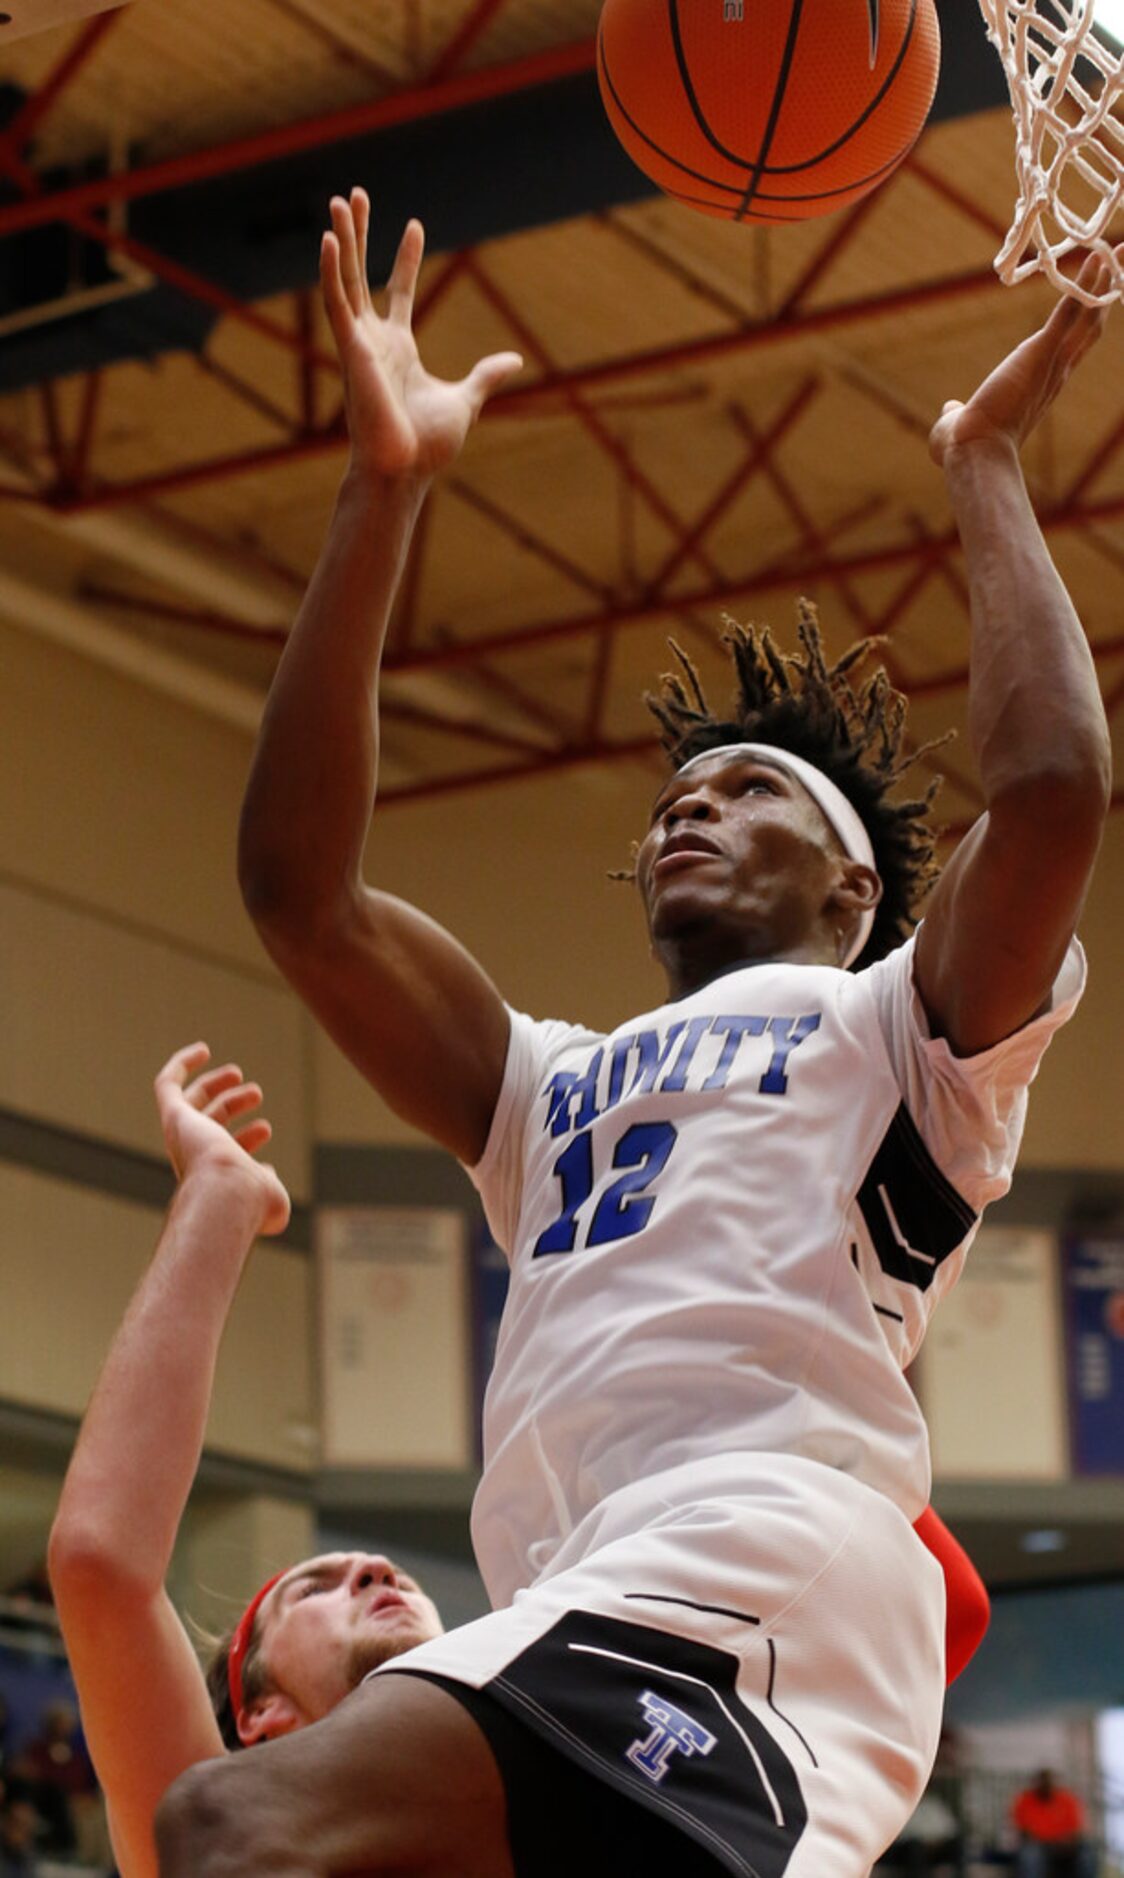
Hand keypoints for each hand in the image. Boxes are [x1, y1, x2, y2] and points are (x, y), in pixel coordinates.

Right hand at [154, 1043, 290, 1236]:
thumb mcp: (272, 1198)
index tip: (265, 1129)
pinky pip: (167, 1085)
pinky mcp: (174, 1117)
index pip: (224, 1152)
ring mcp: (182, 1137)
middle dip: (232, 1104)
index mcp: (214, 1177)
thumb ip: (269, 1184)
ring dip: (216, 1085)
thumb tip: (266, 1172)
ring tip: (239, 1075)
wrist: (228, 1193)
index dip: (246, 1139)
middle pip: (208, 1123)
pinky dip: (181, 1065)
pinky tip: (202, 1050)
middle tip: (256, 1093)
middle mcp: (193, 1158)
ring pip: (192, 1103)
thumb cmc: (252, 1200)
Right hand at [321, 189, 522, 479]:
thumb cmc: (428, 446)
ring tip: (339, 200)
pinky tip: (330, 241)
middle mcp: (374, 341)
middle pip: (363, 275)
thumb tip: (513, 360)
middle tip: (355, 196)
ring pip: (345, 280)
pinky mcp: (350, 351)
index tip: (415, 226)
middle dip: (360, 234)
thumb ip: (485, 375)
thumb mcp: (465, 400)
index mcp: (399, 349)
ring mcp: (359, 344)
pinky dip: (331, 272)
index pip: (399, 291)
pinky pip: (336, 305)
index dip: (406, 258)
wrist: (405, 470)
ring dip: (342, 240)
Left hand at [929, 250, 1112, 467]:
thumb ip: (957, 412)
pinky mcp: (1040, 353)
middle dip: (1107, 293)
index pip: (1073, 348)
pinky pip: (1068, 312)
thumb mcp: (960, 423)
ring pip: (1087, 315)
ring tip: (1116, 250)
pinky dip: (1082, 286)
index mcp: (1043, 386)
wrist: (973, 454)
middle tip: (1120, 261)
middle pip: (1091, 326)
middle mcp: (1056, 372)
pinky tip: (1094, 259)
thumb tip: (949, 410)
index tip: (1098, 301)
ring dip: (1103, 282)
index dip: (1087, 322)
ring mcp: (1052, 362)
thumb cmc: (965, 447)